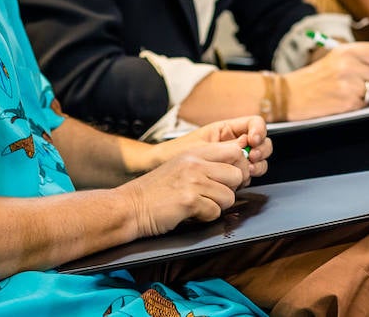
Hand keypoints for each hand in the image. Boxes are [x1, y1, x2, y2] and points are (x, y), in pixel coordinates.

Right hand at [121, 142, 248, 236]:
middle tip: (213, 196)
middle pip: (237, 175)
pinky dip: (205, 217)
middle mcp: (196, 164)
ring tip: (198, 204)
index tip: (230, 179)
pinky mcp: (189, 201)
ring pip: (229, 196)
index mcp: (195, 152)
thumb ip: (206, 163)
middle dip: (229, 189)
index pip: (235, 151)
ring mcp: (193, 182)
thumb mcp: (181, 165)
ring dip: (217, 206)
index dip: (238, 167)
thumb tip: (236, 169)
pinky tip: (190, 213)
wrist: (130, 206)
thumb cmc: (157, 190)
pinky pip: (215, 212)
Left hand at [158, 116, 269, 184]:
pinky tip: (239, 181)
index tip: (252, 141)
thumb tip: (243, 147)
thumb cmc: (175, 154)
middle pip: (263, 142)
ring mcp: (234, 160)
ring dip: (258, 165)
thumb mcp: (200, 147)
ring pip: (259, 160)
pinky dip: (249, 178)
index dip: (259, 131)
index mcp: (226, 129)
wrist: (162, 171)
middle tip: (252, 158)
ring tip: (247, 171)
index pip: (254, 123)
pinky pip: (248, 175)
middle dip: (262, 150)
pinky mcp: (231, 176)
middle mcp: (233, 143)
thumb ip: (223, 147)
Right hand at [284, 41, 368, 119]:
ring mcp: (348, 82)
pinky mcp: (347, 101)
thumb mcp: (338, 61)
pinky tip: (345, 102)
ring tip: (352, 93)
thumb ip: (368, 62)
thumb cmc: (316, 79)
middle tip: (364, 85)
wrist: (288, 95)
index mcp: (347, 50)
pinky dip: (361, 106)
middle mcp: (348, 63)